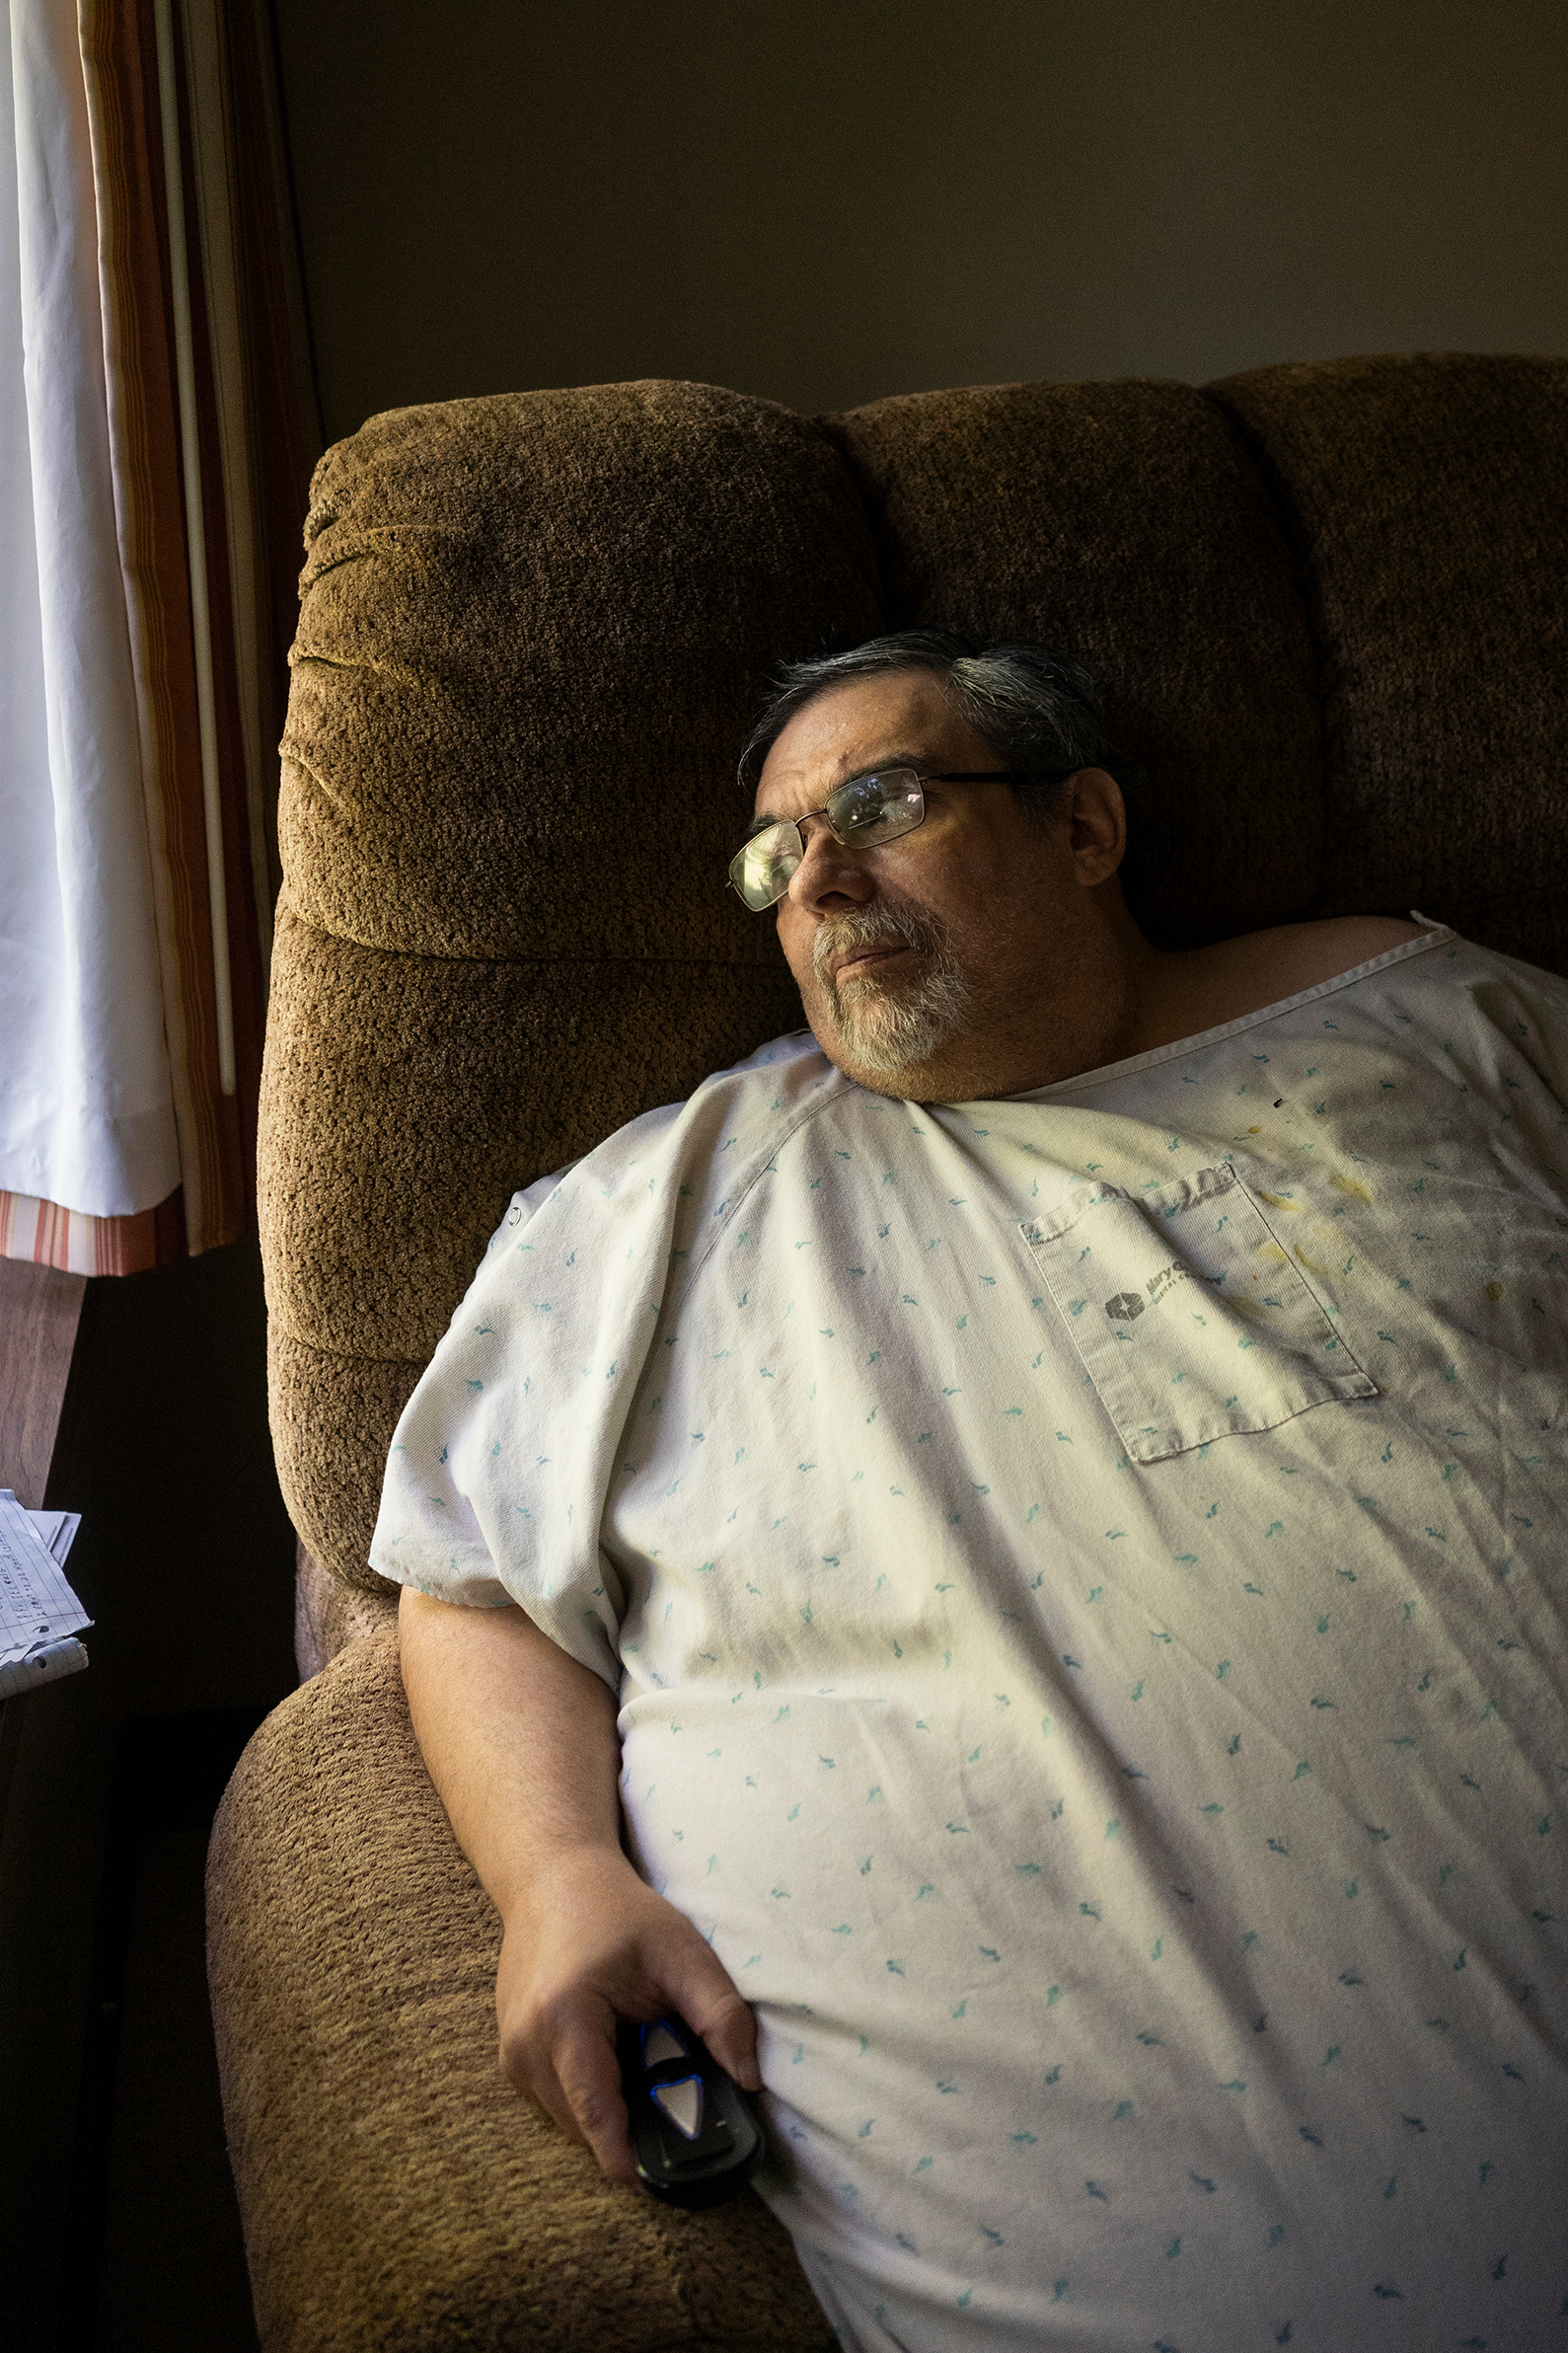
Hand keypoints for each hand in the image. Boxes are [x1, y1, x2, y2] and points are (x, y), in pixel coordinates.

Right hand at [497, 1845, 760, 2184]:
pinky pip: (557, 2102)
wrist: (551, 1878)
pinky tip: (616, 2057)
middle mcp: (525, 2046)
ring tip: (646, 2070)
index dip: (634, 2159)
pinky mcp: (510, 2057)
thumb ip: (720, 2014)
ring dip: (611, 2113)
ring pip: (569, 2122)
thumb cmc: (617, 1912)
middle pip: (585, 2128)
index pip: (597, 2117)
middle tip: (679, 2108)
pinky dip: (590, 2095)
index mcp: (564, 2019)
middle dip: (632, 2131)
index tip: (674, 2180)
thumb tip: (750, 2081)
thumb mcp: (681, 1951)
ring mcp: (510, 2054)